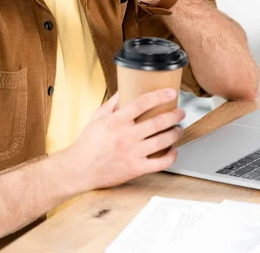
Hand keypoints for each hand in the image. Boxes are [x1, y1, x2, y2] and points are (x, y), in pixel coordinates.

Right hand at [62, 89, 184, 192]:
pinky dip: (171, 156)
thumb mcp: (97, 117)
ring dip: (175, 133)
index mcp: (116, 121)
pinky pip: (160, 163)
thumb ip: (113, 103)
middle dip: (174, 115)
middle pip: (157, 122)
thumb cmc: (88, 143)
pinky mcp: (135, 169)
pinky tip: (173, 150)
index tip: (171, 92)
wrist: (79, 169)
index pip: (142, 103)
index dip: (159, 96)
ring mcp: (132, 153)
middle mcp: (126, 136)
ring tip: (178, 129)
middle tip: (180, 112)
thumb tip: (124, 89)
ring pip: (162, 141)